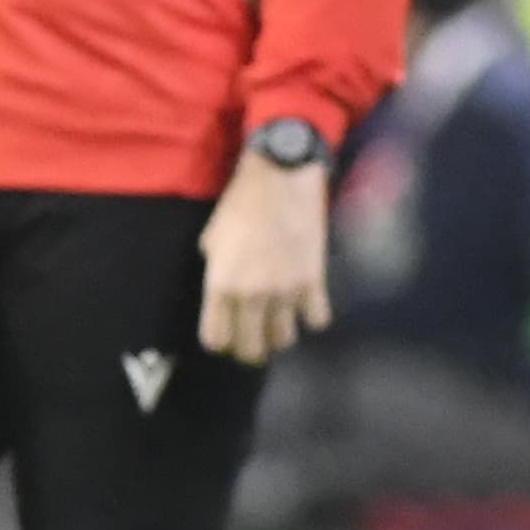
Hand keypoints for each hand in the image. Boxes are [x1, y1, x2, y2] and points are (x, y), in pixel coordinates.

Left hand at [197, 146, 332, 364]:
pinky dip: (311, 317)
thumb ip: (217, 272)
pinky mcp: (314, 282)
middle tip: (253, 339)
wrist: (280, 179)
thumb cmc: (240, 204)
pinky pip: (317, 321)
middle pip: (251, 350)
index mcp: (220, 284)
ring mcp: (285, 292)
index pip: (216, 339)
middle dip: (249, 349)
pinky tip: (305, 305)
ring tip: (278, 322)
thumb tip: (224, 294)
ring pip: (284, 341)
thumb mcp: (213, 239)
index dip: (219, 341)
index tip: (225, 336)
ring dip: (279, 335)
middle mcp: (251, 295)